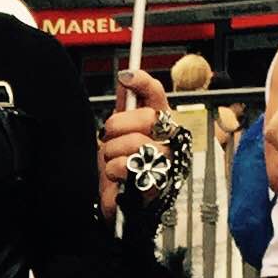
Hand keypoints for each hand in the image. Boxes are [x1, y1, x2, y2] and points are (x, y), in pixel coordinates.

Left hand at [97, 69, 171, 218]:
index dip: (143, 82)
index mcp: (160, 124)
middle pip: (146, 117)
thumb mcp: (118, 132)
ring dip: (112, 152)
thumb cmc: (121, 168)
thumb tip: (125, 78)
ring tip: (113, 161)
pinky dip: (113, 170)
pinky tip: (118, 176)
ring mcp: (165, 162)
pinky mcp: (156, 183)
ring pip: (134, 142)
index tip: (125, 76)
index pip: (158, 95)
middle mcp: (168, 140)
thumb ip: (125, 106)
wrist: (116, 202)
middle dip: (117, 127)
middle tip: (109, 138)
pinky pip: (127, 165)